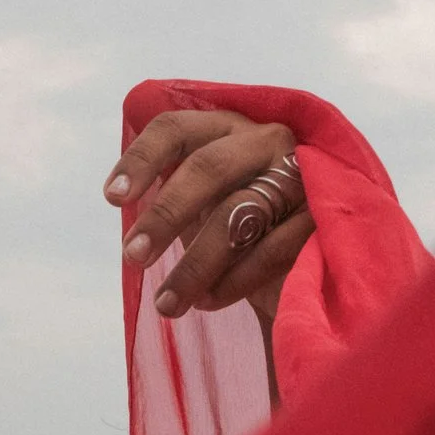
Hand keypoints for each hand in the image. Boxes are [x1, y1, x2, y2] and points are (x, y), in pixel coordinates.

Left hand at [105, 110, 313, 323]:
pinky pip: (271, 249)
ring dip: (195, 265)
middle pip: (209, 168)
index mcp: (227, 129)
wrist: (302, 266)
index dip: (141, 159)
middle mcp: (266, 140)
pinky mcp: (322, 216)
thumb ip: (170, 189)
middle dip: (165, 215)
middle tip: (133, 258)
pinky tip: (206, 302)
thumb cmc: (238, 230)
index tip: (111, 198)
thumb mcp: (202, 203)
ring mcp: (300, 175)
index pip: (176, 128)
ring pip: (238, 212)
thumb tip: (120, 196)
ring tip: (165, 305)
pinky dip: (233, 281)